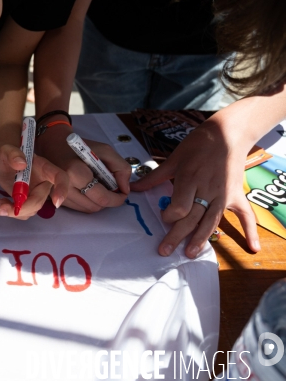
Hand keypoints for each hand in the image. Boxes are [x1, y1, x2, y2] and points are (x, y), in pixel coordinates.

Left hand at [0, 144, 68, 219]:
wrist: (2, 161)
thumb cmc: (7, 153)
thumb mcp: (5, 150)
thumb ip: (13, 154)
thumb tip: (22, 164)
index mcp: (44, 168)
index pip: (60, 177)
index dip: (62, 190)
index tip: (56, 203)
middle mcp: (43, 182)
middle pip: (39, 200)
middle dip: (23, 208)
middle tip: (1, 209)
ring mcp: (35, 193)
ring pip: (31, 209)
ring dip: (14, 212)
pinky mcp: (27, 201)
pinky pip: (24, 212)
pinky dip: (11, 212)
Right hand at [36, 128, 130, 212]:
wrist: (54, 145)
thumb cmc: (81, 147)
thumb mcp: (105, 150)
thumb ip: (120, 167)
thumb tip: (125, 188)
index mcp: (76, 172)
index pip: (101, 197)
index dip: (116, 199)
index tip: (123, 193)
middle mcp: (64, 187)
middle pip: (95, 206)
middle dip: (108, 201)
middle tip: (112, 188)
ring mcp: (57, 195)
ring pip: (87, 209)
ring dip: (98, 202)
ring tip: (99, 186)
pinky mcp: (54, 199)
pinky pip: (79, 208)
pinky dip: (88, 202)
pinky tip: (88, 189)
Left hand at [131, 118, 259, 257]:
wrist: (227, 134)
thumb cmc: (197, 145)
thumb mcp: (173, 160)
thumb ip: (154, 177)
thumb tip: (134, 188)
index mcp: (190, 180)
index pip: (180, 207)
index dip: (170, 215)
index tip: (164, 217)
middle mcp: (207, 190)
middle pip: (192, 218)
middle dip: (177, 236)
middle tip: (165, 251)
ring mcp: (223, 195)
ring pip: (211, 221)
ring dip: (200, 239)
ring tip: (190, 254)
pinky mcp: (236, 196)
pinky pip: (245, 215)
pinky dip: (250, 231)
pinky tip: (252, 248)